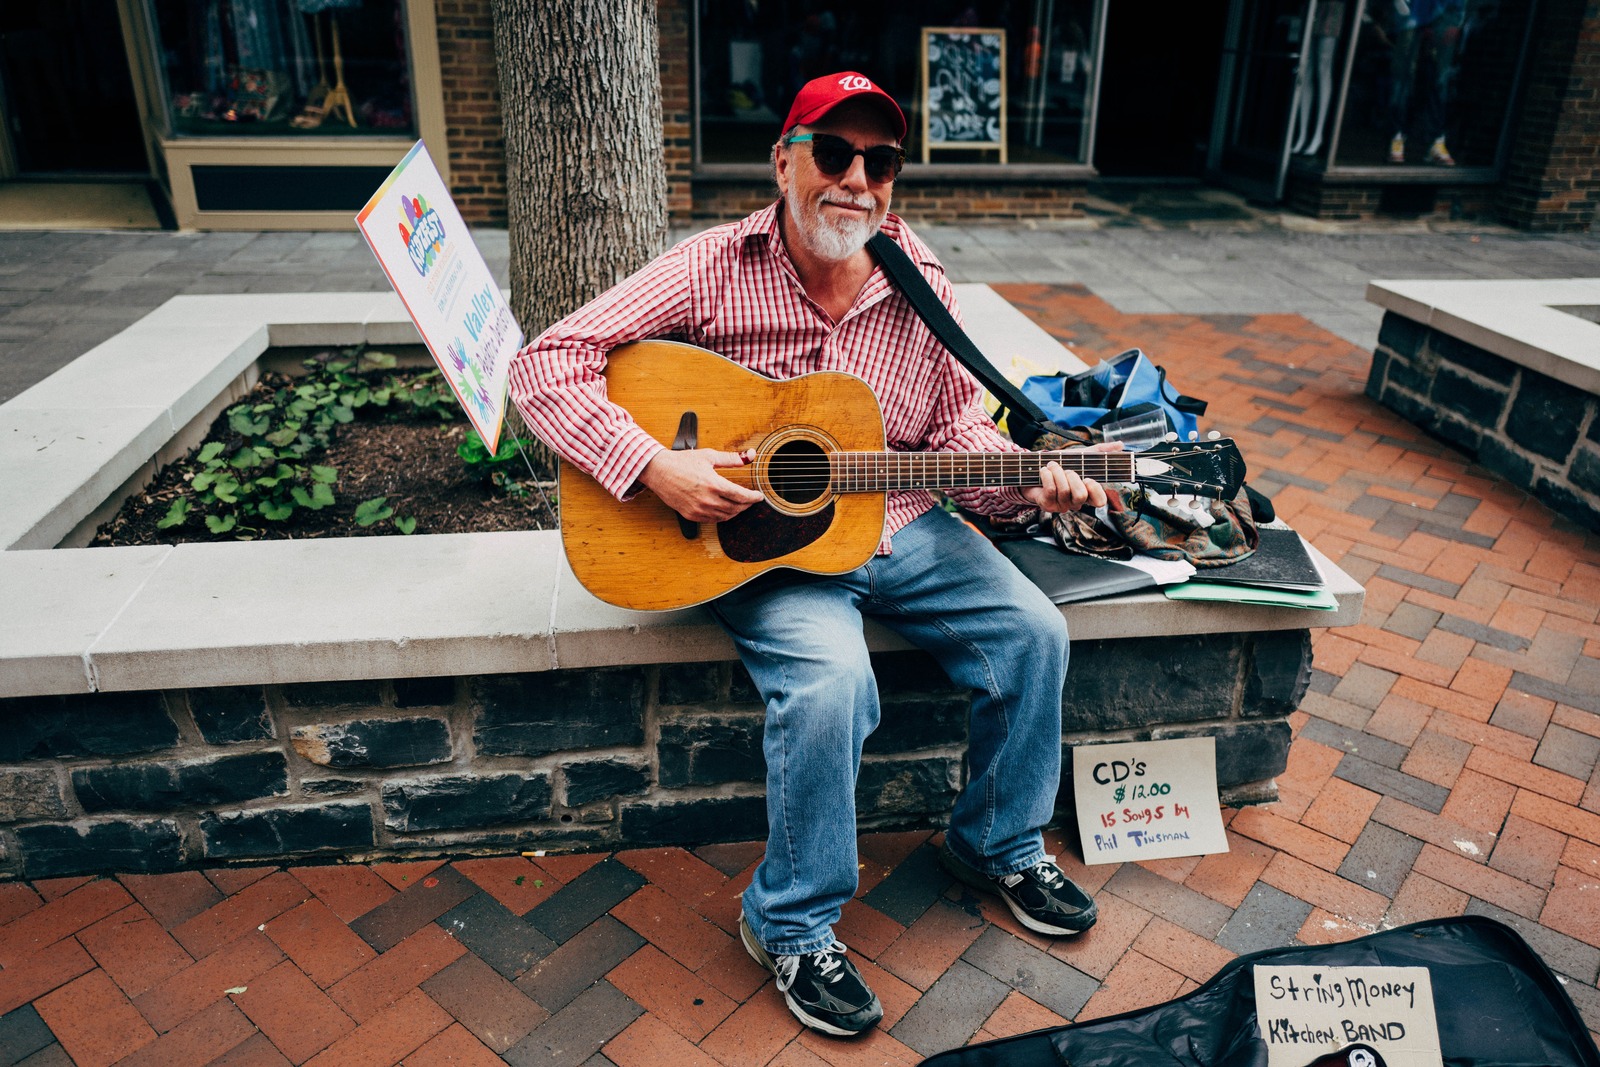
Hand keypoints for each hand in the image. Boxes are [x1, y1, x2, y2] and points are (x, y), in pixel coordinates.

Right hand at [639, 447, 763, 521]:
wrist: (658, 471)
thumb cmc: (682, 461)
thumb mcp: (709, 456)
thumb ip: (732, 458)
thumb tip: (750, 456)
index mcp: (713, 484)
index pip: (741, 496)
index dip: (753, 497)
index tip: (759, 496)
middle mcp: (707, 500)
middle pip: (736, 508)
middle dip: (746, 505)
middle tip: (750, 500)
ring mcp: (698, 509)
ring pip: (725, 516)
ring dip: (736, 512)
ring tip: (739, 505)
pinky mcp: (691, 515)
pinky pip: (712, 520)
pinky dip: (722, 516)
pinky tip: (724, 509)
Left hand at [1021, 442, 1120, 514]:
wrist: (1034, 470)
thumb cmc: (1061, 465)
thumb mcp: (1081, 456)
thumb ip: (1101, 451)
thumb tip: (1121, 445)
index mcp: (1087, 493)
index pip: (1099, 501)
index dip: (1095, 490)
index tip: (1088, 478)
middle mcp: (1076, 502)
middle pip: (1081, 496)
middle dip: (1072, 477)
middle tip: (1066, 469)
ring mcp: (1061, 505)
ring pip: (1064, 491)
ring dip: (1057, 472)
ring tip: (1052, 465)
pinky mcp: (1047, 504)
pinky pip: (1051, 490)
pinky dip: (1047, 475)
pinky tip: (1044, 470)